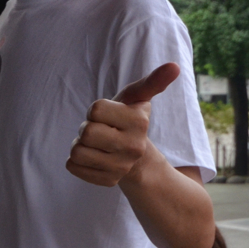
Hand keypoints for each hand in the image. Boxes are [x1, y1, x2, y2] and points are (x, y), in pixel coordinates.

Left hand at [66, 63, 179, 187]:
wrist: (133, 154)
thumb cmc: (128, 118)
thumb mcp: (136, 97)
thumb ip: (153, 81)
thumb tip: (175, 66)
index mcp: (140, 121)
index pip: (95, 109)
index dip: (96, 110)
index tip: (109, 115)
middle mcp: (134, 147)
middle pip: (86, 132)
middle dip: (86, 127)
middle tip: (101, 129)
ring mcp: (122, 167)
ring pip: (77, 151)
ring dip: (80, 145)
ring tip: (96, 144)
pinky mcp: (108, 181)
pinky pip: (73, 167)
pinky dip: (76, 161)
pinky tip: (93, 158)